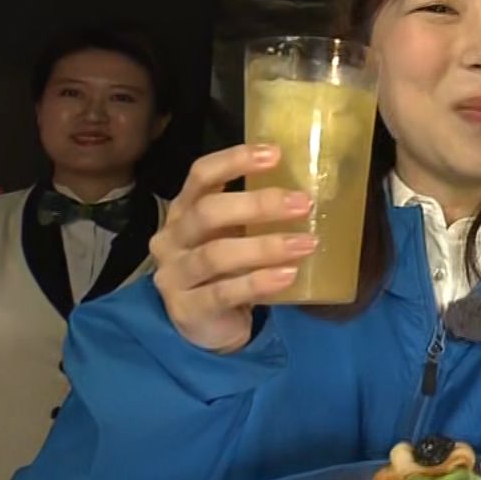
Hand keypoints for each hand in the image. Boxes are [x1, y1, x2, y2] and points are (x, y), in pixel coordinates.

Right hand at [150, 144, 318, 352]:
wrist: (207, 326)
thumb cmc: (227, 270)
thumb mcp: (235, 235)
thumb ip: (255, 214)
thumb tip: (308, 192)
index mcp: (184, 211)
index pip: (201, 175)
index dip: (235, 160)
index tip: (276, 154)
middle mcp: (172, 239)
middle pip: (208, 212)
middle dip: (257, 205)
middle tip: (303, 204)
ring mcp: (174, 275)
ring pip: (216, 254)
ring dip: (266, 247)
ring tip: (307, 243)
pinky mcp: (187, 309)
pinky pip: (224, 292)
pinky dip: (259, 282)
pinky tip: (288, 275)